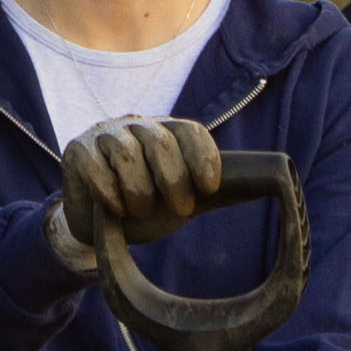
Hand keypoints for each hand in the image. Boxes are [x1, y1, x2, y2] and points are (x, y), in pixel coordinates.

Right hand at [51, 115, 223, 275]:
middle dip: (173, 182)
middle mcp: (138, 126)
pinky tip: (116, 210)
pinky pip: (95, 168)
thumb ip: (220, 189)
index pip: (191, 132)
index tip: (208, 189)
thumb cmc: (150, 205)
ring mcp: (105, 135)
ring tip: (141, 212)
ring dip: (139, 193)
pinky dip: (110, 194)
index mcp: (169, 132)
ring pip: (127, 155)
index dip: (203, 158)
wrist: (102, 224)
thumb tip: (273, 183)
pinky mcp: (77, 151)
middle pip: (160, 141)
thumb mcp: (187, 197)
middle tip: (179, 211)